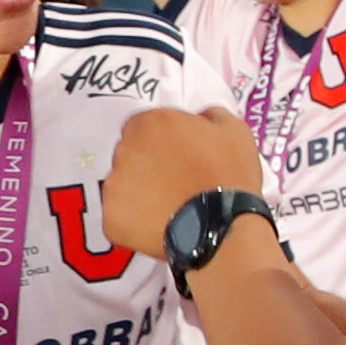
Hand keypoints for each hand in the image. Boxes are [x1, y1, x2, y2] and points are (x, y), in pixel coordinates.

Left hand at [104, 104, 267, 259]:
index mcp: (153, 122)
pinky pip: (117, 215)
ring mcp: (115, 184)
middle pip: (129, 152)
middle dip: (147, 163)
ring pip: (121, 183)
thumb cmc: (229, 179)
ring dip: (138, 191)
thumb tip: (201, 118)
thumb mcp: (234, 130)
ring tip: (167, 205)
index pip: (143, 124)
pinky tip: (158, 223)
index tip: (173, 153)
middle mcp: (127, 149)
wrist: (223, 228)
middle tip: (172, 180)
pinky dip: (133, 220)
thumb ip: (209, 115)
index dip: (159, 139)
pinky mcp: (111, 217)